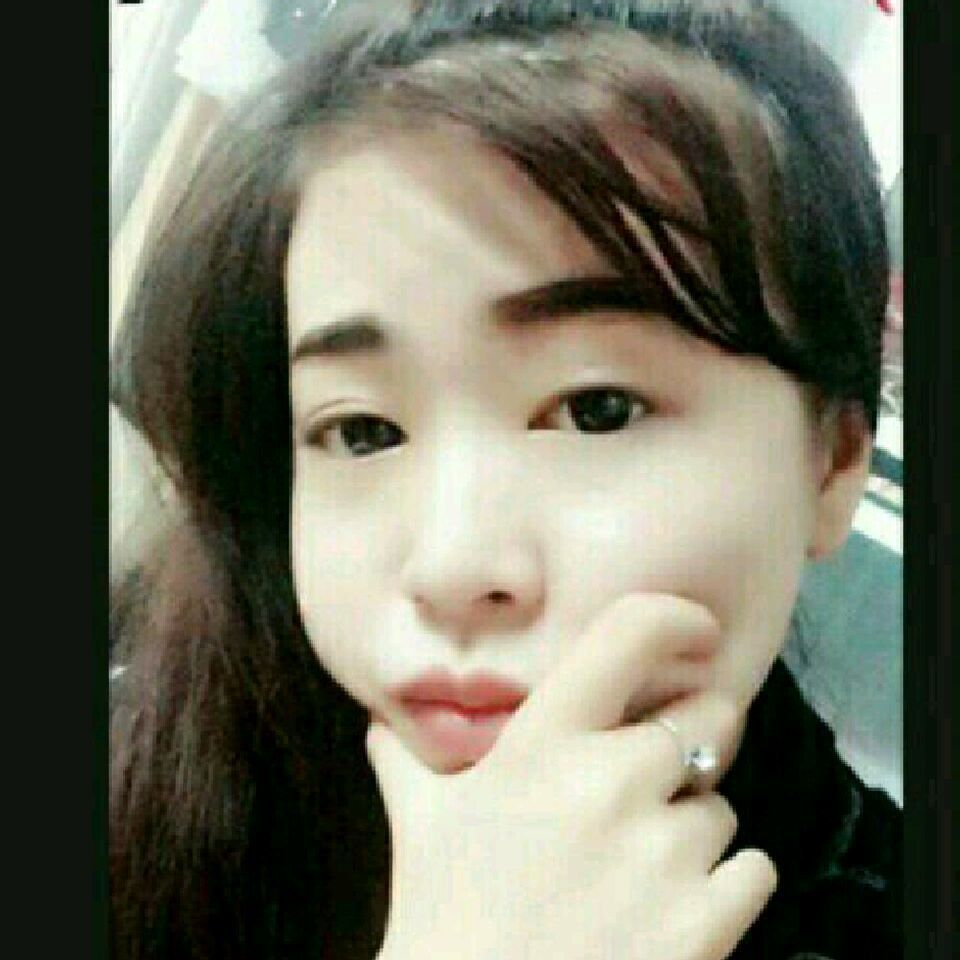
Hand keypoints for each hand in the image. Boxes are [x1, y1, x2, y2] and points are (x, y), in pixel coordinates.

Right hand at [368, 593, 776, 959]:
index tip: (698, 631)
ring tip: (637, 870)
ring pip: (722, 806)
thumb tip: (381, 722)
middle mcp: (610, 780)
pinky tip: (676, 907)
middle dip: (691, 741)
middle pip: (710, 718)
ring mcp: (662, 852)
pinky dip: (728, 884)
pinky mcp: (706, 922)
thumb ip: (406, 761)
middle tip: (653, 779)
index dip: (677, 618)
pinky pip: (753, 869)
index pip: (629, 634)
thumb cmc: (444, 916)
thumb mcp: (420, 826)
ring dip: (692, 830)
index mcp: (542, 743)